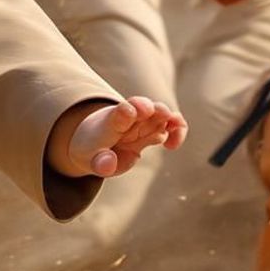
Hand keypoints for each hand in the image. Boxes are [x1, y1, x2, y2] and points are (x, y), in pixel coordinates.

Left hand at [56, 97, 186, 178]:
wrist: (94, 145)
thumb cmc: (92, 150)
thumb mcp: (90, 159)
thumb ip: (100, 162)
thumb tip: (109, 164)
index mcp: (111, 122)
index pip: (121, 112)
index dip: (128, 111)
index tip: (133, 112)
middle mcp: (130, 118)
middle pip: (146, 106)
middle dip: (156, 111)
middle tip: (162, 125)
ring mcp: (143, 122)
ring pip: (163, 113)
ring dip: (172, 121)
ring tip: (169, 143)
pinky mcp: (153, 131)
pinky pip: (172, 124)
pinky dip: (179, 131)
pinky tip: (171, 146)